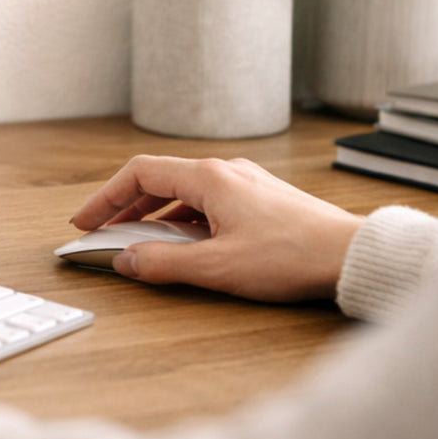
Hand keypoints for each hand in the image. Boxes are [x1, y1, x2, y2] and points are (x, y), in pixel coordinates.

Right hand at [69, 156, 362, 302]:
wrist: (352, 255)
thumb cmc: (292, 256)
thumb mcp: (217, 267)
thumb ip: (163, 264)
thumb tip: (125, 261)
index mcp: (208, 177)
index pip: (139, 173)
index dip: (105, 197)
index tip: (85, 220)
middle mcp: (224, 171)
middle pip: (158, 180)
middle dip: (125, 207)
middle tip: (102, 231)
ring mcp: (244, 183)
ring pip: (183, 192)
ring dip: (154, 215)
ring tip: (138, 241)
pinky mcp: (260, 201)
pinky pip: (207, 202)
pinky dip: (182, 220)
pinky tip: (184, 245)